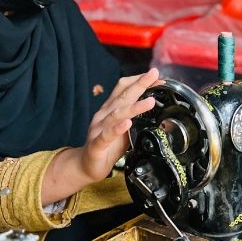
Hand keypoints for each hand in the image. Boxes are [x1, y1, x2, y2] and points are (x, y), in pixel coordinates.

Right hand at [41, 68, 160, 204]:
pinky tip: (127, 123)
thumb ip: (135, 116)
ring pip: (117, 114)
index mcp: (110, 110)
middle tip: (154, 74)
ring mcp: (99, 129)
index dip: (139, 81)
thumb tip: (153, 103)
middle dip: (139, 84)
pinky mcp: (97, 145)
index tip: (156, 76)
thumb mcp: (125, 128)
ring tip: (150, 101)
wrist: (85, 166)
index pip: (123, 88)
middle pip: (122, 96)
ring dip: (135, 107)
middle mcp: (104, 116)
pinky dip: (118, 128)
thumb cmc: (107, 146)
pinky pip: (107, 135)